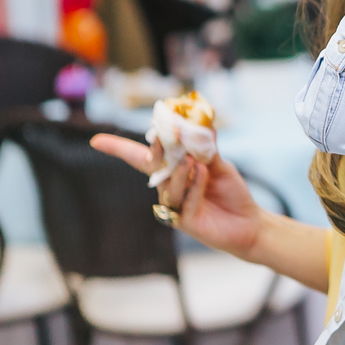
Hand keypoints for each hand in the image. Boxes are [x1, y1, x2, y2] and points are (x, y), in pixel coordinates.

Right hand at [90, 134, 261, 258]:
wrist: (249, 221)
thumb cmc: (230, 192)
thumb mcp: (219, 165)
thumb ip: (206, 148)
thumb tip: (201, 122)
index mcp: (173, 172)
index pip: (142, 158)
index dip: (119, 149)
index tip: (96, 140)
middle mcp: (168, 189)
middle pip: (153, 168)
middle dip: (157, 151)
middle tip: (166, 136)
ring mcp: (174, 207)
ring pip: (168, 185)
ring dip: (180, 171)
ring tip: (192, 160)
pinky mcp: (184, 222)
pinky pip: (185, 200)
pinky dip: (195, 185)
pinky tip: (203, 173)